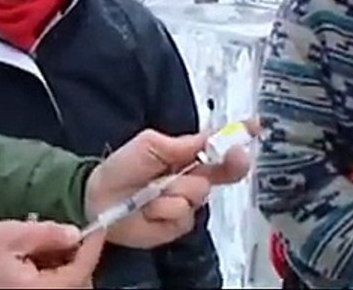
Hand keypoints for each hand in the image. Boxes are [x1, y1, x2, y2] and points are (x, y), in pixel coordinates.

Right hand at [0, 220, 106, 288]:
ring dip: (64, 264)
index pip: (81, 270)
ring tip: (50, 240)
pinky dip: (49, 271)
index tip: (97, 225)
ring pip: (62, 285)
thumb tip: (75, 234)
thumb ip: (47, 234)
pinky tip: (37, 253)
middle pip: (76, 283)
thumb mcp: (10, 235)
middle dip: (78, 258)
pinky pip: (46, 287)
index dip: (92, 246)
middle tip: (71, 232)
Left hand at [83, 120, 256, 248]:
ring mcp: (188, 202)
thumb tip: (209, 137)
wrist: (98, 199)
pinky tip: (148, 208)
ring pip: (198, 192)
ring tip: (150, 190)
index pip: (220, 145)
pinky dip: (163, 210)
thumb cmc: (121, 167)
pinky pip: (182, 214)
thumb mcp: (149, 144)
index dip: (239, 136)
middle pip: (224, 170)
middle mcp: (192, 178)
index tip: (255, 127)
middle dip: (227, 162)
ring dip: (173, 190)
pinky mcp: (179, 224)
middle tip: (230, 155)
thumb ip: (181, 144)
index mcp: (187, 155)